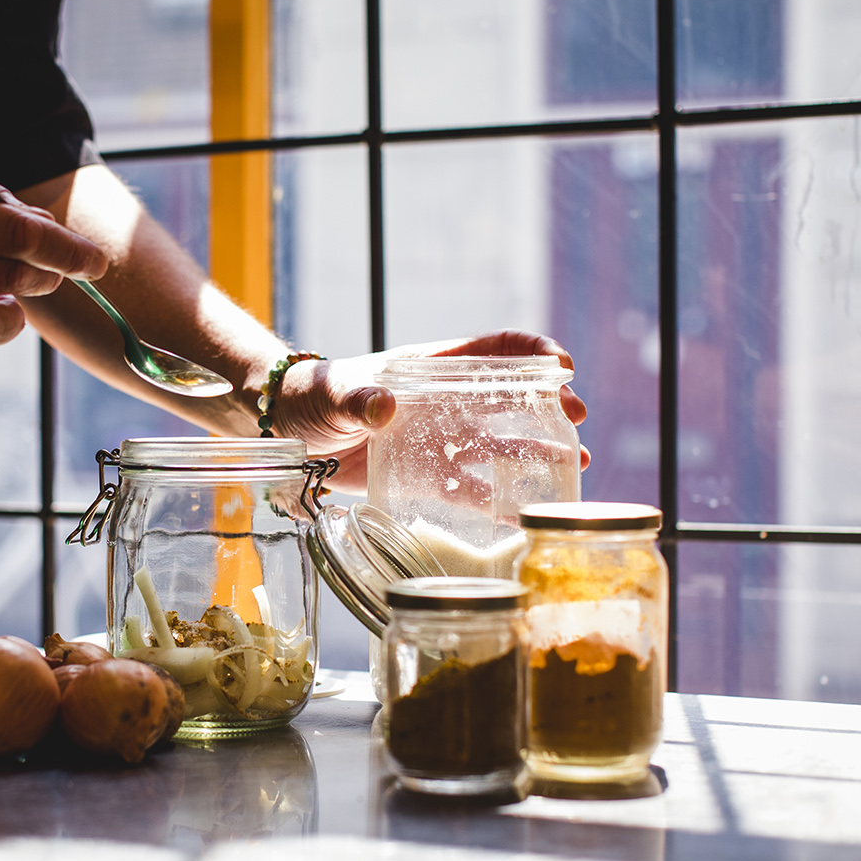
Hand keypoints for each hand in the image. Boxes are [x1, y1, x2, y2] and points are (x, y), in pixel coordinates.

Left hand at [270, 331, 590, 492]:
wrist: (281, 431)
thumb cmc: (309, 396)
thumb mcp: (332, 394)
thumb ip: (357, 399)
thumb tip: (384, 408)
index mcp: (427, 368)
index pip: (490, 349)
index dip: (530, 351)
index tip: (563, 365)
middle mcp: (440, 401)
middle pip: (507, 396)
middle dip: (548, 404)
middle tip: (579, 418)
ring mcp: (434, 437)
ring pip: (496, 443)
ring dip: (535, 452)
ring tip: (575, 465)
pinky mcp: (421, 473)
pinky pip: (466, 487)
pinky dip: (495, 499)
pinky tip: (523, 512)